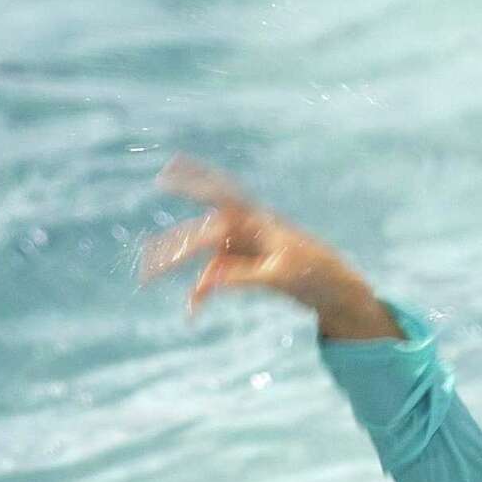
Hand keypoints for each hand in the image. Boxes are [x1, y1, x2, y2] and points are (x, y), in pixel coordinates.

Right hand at [140, 155, 403, 339]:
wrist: (336, 291)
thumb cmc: (315, 274)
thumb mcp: (280, 277)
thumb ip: (244, 276)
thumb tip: (208, 282)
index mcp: (257, 220)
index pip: (221, 194)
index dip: (195, 180)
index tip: (169, 169)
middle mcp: (246, 230)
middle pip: (201, 232)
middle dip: (173, 246)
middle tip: (145, 262)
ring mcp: (243, 248)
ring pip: (202, 255)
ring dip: (180, 268)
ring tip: (148, 277)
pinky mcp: (243, 266)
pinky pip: (214, 276)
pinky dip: (202, 291)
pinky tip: (193, 312)